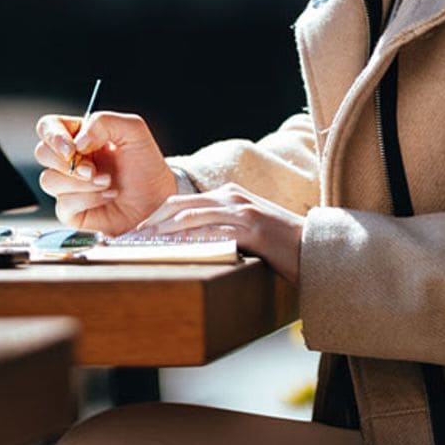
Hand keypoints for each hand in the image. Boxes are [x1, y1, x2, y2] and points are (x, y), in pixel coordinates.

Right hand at [33, 110, 177, 234]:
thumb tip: (77, 141)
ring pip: (49, 180)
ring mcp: (68, 186)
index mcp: (79, 136)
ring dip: (81, 184)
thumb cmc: (146, 166)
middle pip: (42, 153)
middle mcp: (70, 160)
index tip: (72, 148)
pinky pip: (62, 205)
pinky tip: (107, 197)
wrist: (158, 200)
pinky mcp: (71, 211)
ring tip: (108, 183)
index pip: (48, 127)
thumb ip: (103, 122)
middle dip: (68, 163)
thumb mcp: (133, 131)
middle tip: (94, 170)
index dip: (53, 136)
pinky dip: (87, 200)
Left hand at [131, 183, 304, 283]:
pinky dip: (190, 234)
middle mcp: (231, 197)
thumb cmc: (279, 246)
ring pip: (191, 214)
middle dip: (150, 222)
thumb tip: (188, 246)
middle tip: (127, 239)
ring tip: (142, 243)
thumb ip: (220, 231)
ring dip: (162, 229)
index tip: (134, 234)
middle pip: (178, 204)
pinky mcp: (251, 226)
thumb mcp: (245, 232)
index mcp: (227, 196)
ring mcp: (241, 209)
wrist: (316, 247)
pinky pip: (214, 228)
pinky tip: (173, 242)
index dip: (154, 217)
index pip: (180, 202)